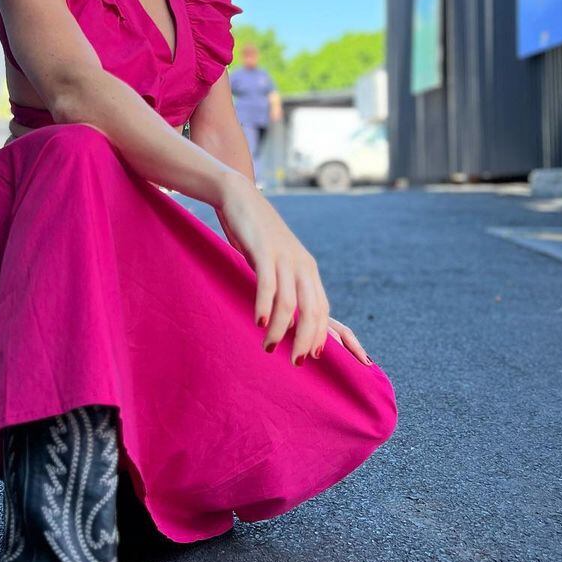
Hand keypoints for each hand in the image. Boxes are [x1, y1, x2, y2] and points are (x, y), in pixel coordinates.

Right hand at [217, 174, 371, 366]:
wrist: (240, 198)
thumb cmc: (254, 236)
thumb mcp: (274, 263)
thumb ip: (282, 285)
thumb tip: (283, 316)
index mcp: (307, 270)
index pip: (322, 308)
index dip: (320, 335)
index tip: (312, 358)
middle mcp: (301, 265)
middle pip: (312, 310)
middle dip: (306, 339)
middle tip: (296, 363)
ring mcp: (284, 257)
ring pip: (290, 302)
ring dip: (281, 329)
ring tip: (270, 348)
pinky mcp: (264, 251)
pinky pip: (268, 285)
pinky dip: (264, 306)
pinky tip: (258, 322)